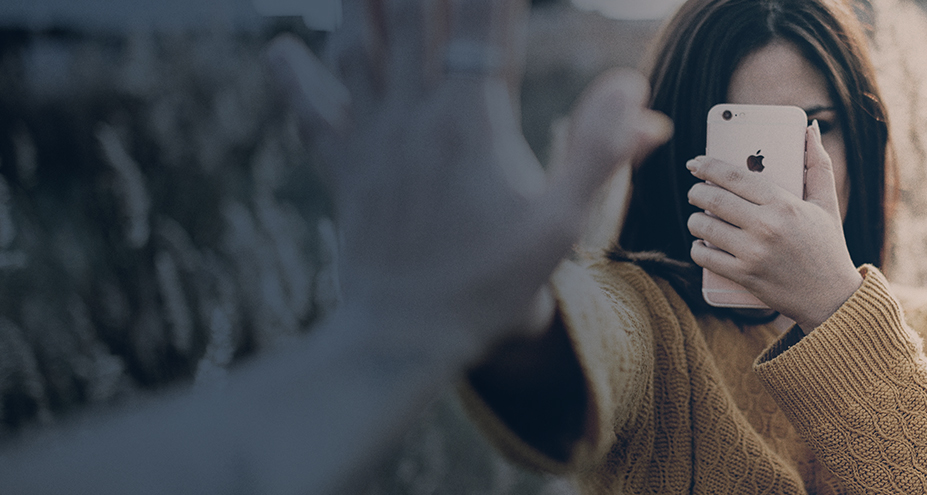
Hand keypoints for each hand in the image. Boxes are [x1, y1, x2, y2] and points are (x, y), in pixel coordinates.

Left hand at [265, 0, 670, 365]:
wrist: (405, 336)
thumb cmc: (492, 283)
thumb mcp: (561, 224)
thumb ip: (599, 152)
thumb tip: (633, 89)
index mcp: (474, 120)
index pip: (487, 22)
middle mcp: (418, 114)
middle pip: (415, 15)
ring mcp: (374, 138)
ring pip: (359, 46)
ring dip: (360, 5)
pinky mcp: (344, 169)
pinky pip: (313, 111)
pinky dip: (296, 76)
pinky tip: (279, 48)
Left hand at [687, 121, 862, 331]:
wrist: (831, 298)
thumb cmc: (828, 246)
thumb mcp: (828, 203)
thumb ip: (818, 164)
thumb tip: (810, 128)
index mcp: (784, 204)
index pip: (735, 176)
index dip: (709, 166)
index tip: (696, 163)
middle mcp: (766, 227)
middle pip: (713, 199)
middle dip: (697, 192)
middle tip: (696, 191)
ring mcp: (753, 253)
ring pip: (704, 226)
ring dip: (695, 219)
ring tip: (699, 218)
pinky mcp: (744, 276)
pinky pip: (705, 256)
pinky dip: (698, 248)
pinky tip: (702, 243)